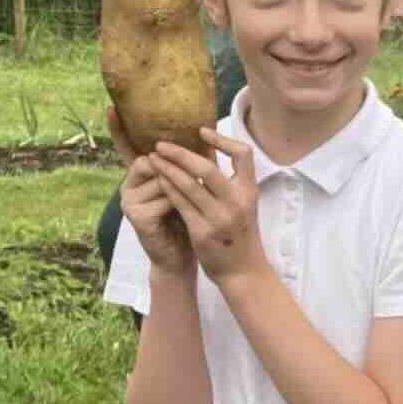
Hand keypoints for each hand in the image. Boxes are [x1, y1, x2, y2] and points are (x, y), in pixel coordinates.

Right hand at [110, 107, 193, 275]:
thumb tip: (203, 132)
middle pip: (153, 160)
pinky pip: (163, 197)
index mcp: (140, 174)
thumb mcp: (190, 186)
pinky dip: (179, 204)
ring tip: (189, 204)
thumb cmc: (188, 218)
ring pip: (162, 178)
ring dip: (182, 189)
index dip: (118, 129)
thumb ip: (190, 162)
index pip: (127, 147)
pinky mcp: (135, 216)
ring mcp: (128, 200)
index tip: (111, 107)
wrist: (182, 256)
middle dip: (177, 168)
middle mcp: (129, 184)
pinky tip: (183, 214)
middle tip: (196, 183)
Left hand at [149, 129, 266, 282]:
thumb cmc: (241, 236)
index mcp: (250, 191)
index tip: (202, 131)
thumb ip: (229, 182)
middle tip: (161, 144)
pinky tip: (157, 180)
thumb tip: (207, 152)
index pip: (243, 154)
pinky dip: (168, 188)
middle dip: (181, 153)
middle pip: (207, 168)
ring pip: (189, 185)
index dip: (223, 140)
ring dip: (167, 169)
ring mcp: (220, 218)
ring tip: (152, 158)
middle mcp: (237, 202)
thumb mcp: (243, 205)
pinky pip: (181, 204)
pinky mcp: (203, 232)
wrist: (244, 272)